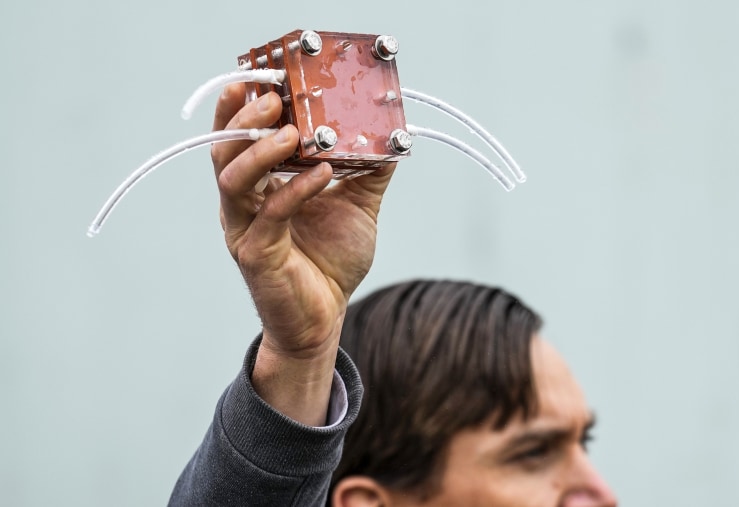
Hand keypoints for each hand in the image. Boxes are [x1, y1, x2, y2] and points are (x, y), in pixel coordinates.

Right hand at [211, 84, 394, 422]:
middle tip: (273, 96)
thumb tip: (392, 136)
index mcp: (260, 185)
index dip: (247, 105)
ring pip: (234, 179)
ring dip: (260, 150)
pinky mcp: (256, 254)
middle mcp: (244, 203)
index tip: (267, 75)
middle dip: (244, 118)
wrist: (325, 317)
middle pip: (226, 149)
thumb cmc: (331, 261)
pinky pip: (272, 214)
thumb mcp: (356, 206)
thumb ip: (367, 170)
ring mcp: (244, 228)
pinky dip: (297, 189)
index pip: (241, 136)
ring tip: (291, 131)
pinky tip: (324, 173)